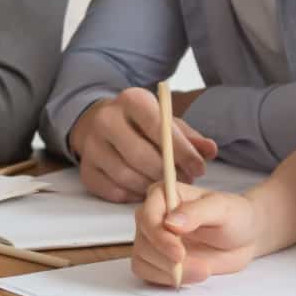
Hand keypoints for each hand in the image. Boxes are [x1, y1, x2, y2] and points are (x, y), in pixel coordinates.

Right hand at [69, 88, 217, 202]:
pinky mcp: (85, 170)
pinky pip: (113, 191)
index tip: (198, 168)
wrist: (97, 122)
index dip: (181, 151)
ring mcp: (91, 146)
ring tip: (165, 186)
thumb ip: (189, 137)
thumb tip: (209, 151)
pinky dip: (133, 195)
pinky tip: (144, 190)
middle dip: (166, 173)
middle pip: (139, 155)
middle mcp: (106, 119)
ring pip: (126, 176)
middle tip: (183, 182)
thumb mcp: (166, 121)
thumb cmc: (141, 124)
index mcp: (131, 100)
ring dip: (150, 186)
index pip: (159, 127)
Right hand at [132, 183, 264, 286]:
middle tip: (200, 268)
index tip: (179, 253)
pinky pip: (147, 273)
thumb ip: (197, 212)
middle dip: (167, 259)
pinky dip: (165, 279)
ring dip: (169, 272)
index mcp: (163, 195)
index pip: (147, 216)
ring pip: (142, 259)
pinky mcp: (157, 259)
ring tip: (201, 271)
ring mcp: (153, 239)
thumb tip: (171, 222)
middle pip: (143, 240)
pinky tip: (189, 275)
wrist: (245, 238)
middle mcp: (153, 216)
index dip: (159, 237)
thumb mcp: (222, 209)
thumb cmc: (235, 216)